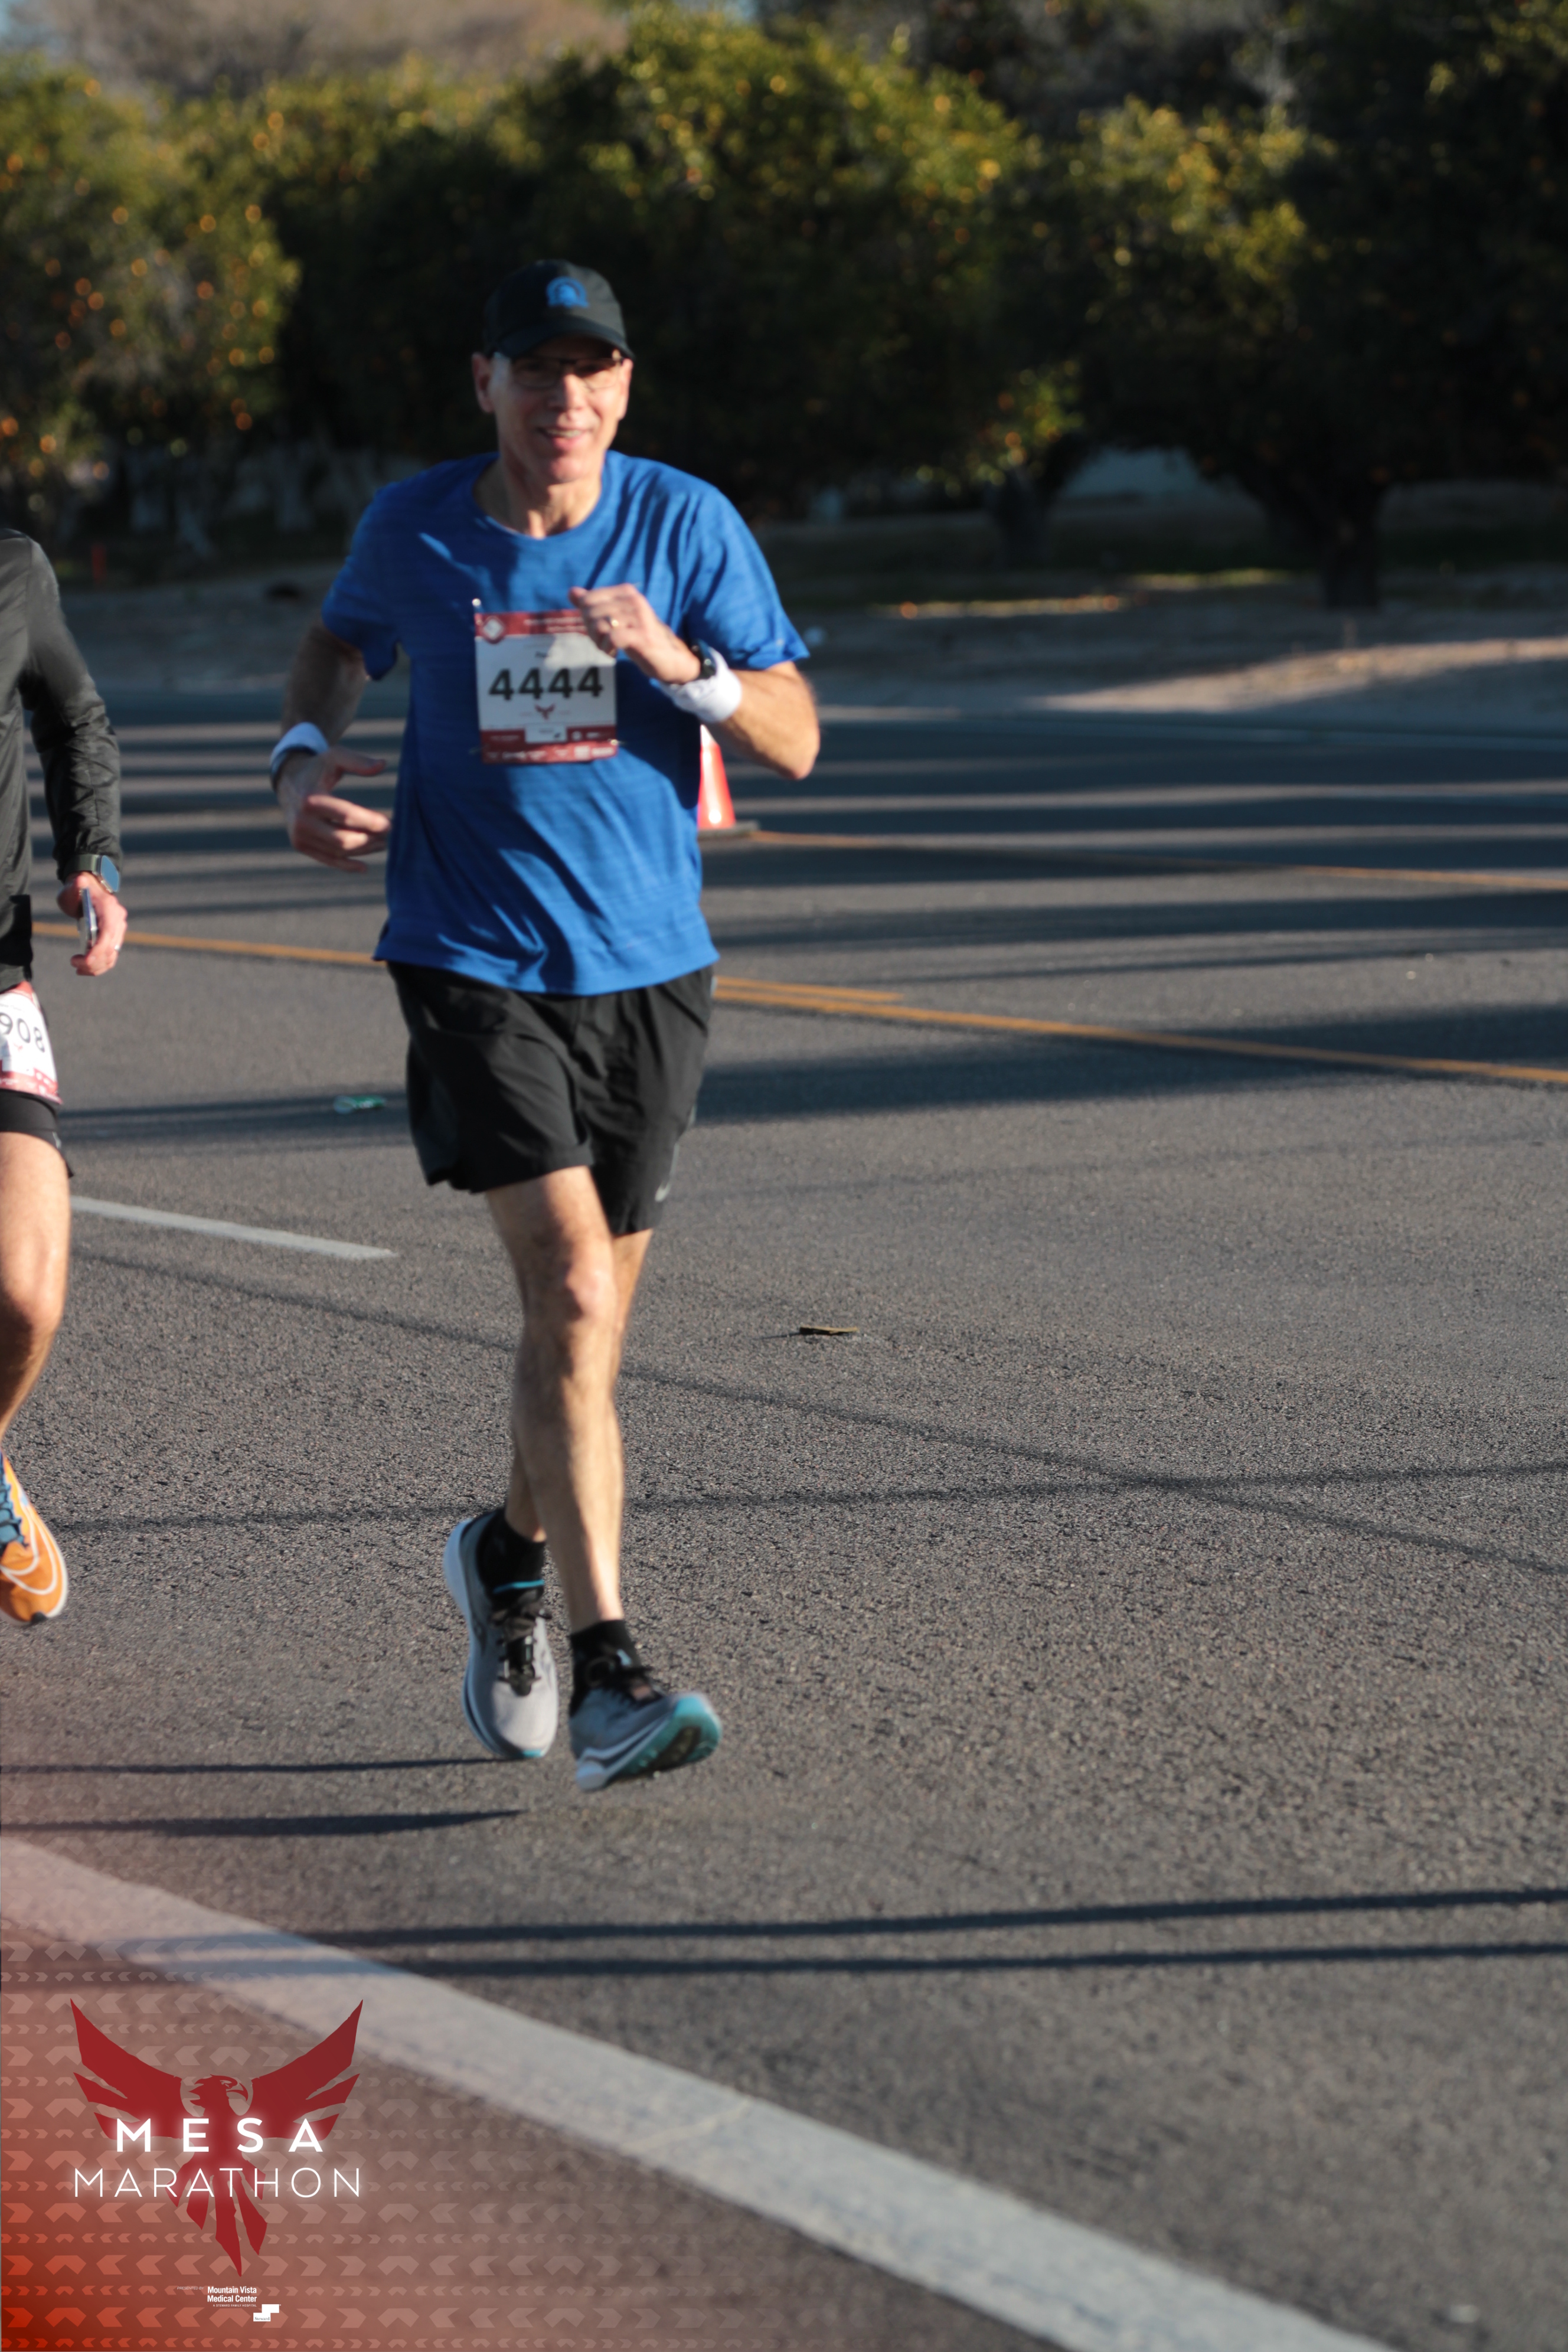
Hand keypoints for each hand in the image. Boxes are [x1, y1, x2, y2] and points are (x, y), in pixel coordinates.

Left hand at [57, 871, 127, 975]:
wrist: (88, 890)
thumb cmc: (78, 890)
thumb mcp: (72, 887)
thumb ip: (76, 885)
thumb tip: (80, 881)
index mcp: (109, 909)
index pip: (108, 934)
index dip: (98, 950)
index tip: (84, 961)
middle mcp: (118, 920)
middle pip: (110, 949)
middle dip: (93, 962)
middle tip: (74, 963)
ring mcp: (118, 931)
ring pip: (112, 956)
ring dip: (95, 967)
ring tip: (78, 968)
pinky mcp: (114, 938)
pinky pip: (110, 957)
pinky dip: (99, 966)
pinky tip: (85, 967)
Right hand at [276, 747, 390, 872]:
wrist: (288, 782)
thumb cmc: (317, 768)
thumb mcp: (335, 757)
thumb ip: (358, 761)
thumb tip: (382, 764)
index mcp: (311, 799)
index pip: (346, 816)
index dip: (370, 822)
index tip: (389, 824)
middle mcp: (302, 820)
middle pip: (344, 839)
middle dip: (369, 839)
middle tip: (388, 835)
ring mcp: (299, 836)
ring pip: (338, 851)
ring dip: (364, 850)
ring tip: (382, 843)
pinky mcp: (300, 845)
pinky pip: (327, 860)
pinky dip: (346, 865)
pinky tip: (364, 866)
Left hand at [568, 584, 700, 685]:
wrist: (670, 658)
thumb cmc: (640, 637)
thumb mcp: (616, 618)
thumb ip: (594, 604)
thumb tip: (571, 592)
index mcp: (626, 592)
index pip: (588, 599)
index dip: (586, 617)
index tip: (598, 629)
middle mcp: (634, 600)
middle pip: (591, 612)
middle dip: (590, 631)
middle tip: (602, 642)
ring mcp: (639, 617)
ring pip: (600, 624)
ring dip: (598, 641)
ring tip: (607, 648)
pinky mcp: (642, 636)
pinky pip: (612, 637)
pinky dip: (606, 648)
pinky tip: (612, 653)